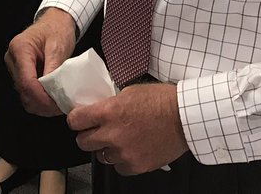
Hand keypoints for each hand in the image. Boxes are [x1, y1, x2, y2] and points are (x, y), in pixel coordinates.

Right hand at [5, 7, 76, 116]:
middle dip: (41, 103)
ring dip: (40, 104)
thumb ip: (54, 68)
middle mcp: (13, 58)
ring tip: (57, 105)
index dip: (40, 96)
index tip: (54, 104)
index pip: (26, 80)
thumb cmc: (56, 29)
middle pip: (23, 90)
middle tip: (59, 107)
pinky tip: (51, 100)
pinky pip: (27, 91)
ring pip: (23, 94)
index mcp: (20, 48)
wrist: (55, 22)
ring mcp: (15, 67)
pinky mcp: (20, 73)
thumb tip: (53, 90)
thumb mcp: (58, 46)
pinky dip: (39, 99)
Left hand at [69, 83, 188, 174]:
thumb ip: (110, 104)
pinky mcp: (135, 165)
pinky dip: (122, 160)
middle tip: (97, 131)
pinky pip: (119, 167)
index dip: (76, 120)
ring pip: (101, 156)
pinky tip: (132, 149)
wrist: (184, 117)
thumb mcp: (129, 92)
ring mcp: (123, 152)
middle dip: (88, 136)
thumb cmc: (161, 100)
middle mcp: (112, 134)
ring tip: (121, 139)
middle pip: (83, 142)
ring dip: (107, 148)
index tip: (79, 120)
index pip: (75, 120)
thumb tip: (97, 110)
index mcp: (108, 112)